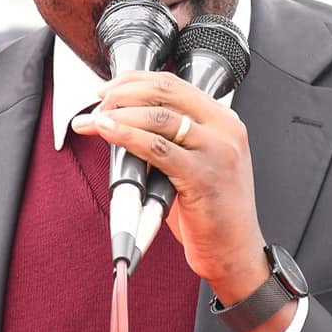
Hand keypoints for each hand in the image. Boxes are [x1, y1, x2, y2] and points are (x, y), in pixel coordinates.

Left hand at [72, 69, 268, 302]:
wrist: (236, 252)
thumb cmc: (214, 212)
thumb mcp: (200, 162)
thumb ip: (174, 139)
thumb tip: (127, 122)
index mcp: (225, 120)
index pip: (175, 83)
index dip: (137, 80)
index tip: (111, 86)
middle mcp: (225, 128)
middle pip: (166, 92)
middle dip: (124, 92)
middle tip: (98, 103)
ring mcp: (217, 150)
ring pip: (158, 116)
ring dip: (118, 114)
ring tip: (95, 120)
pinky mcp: (203, 175)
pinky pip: (157, 148)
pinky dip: (126, 136)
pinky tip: (107, 132)